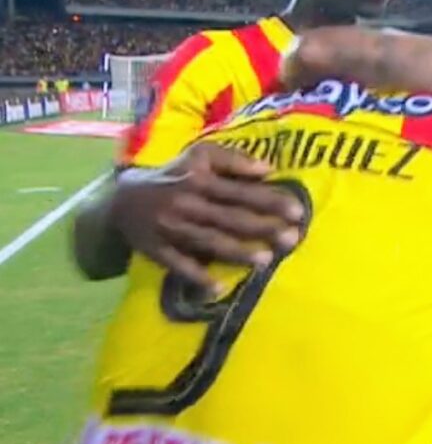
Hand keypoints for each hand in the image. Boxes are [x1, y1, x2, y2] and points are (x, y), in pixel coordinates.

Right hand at [112, 143, 305, 291]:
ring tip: (266, 261)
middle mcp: (186, 203)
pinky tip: (218, 287)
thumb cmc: (174, 175)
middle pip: (230, 218)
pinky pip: (179, 265)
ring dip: (238, 253)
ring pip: (209, 242)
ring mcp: (171, 228)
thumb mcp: (200, 156)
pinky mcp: (157, 251)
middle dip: (263, 228)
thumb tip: (268, 169)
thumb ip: (233, 159)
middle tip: (292, 238)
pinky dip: (197, 277)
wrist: (122, 199)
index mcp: (198, 178)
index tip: (297, 211)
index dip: (270, 201)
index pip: (240, 192)